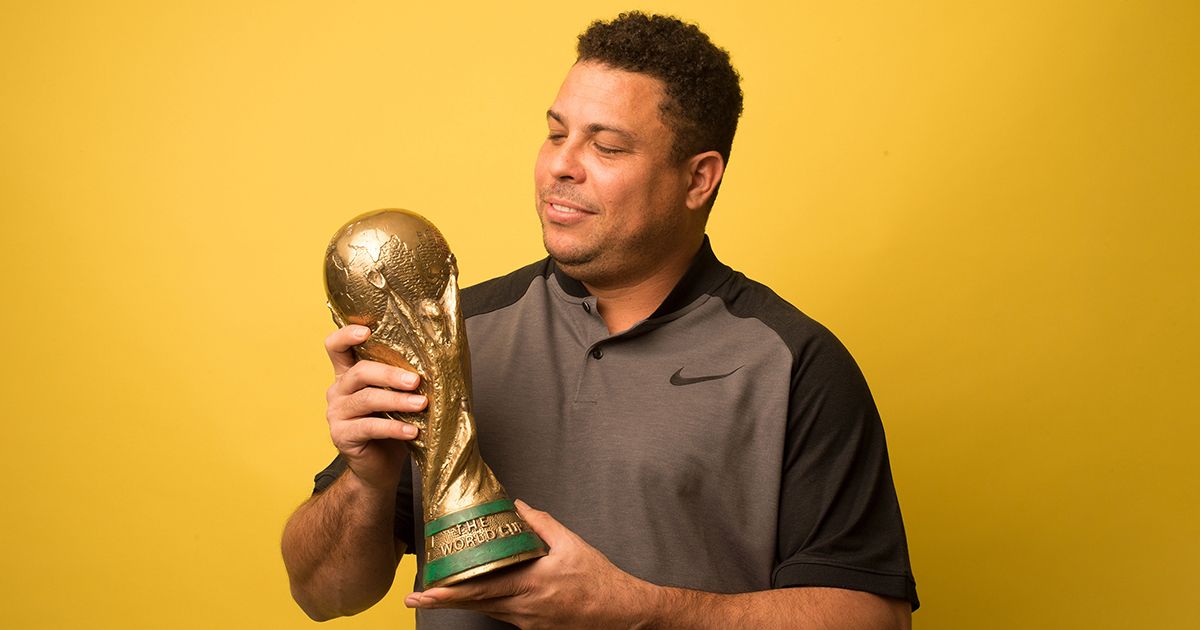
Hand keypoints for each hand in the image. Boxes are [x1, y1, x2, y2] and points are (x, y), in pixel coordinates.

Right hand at [325, 324, 427, 491]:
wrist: (379, 468)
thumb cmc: (392, 425)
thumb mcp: (397, 397)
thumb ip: (402, 378)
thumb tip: (439, 357)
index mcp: (347, 375)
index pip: (336, 347)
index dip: (347, 335)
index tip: (368, 330)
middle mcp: (338, 390)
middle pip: (359, 372)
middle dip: (390, 374)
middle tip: (416, 381)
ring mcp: (336, 414)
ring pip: (367, 399)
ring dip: (397, 401)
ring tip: (422, 404)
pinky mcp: (341, 436)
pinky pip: (369, 427)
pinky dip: (394, 427)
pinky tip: (413, 431)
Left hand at [404, 500, 657, 628]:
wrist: (621, 614)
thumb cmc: (599, 580)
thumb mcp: (572, 544)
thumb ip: (541, 523)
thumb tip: (517, 505)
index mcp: (531, 584)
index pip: (480, 590)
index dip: (449, 592)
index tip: (425, 590)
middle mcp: (524, 608)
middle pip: (474, 604)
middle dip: (442, 600)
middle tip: (416, 594)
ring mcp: (527, 622)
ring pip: (486, 609)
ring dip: (463, 601)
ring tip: (439, 591)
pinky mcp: (532, 629)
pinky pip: (503, 614)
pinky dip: (488, 602)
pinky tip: (481, 593)